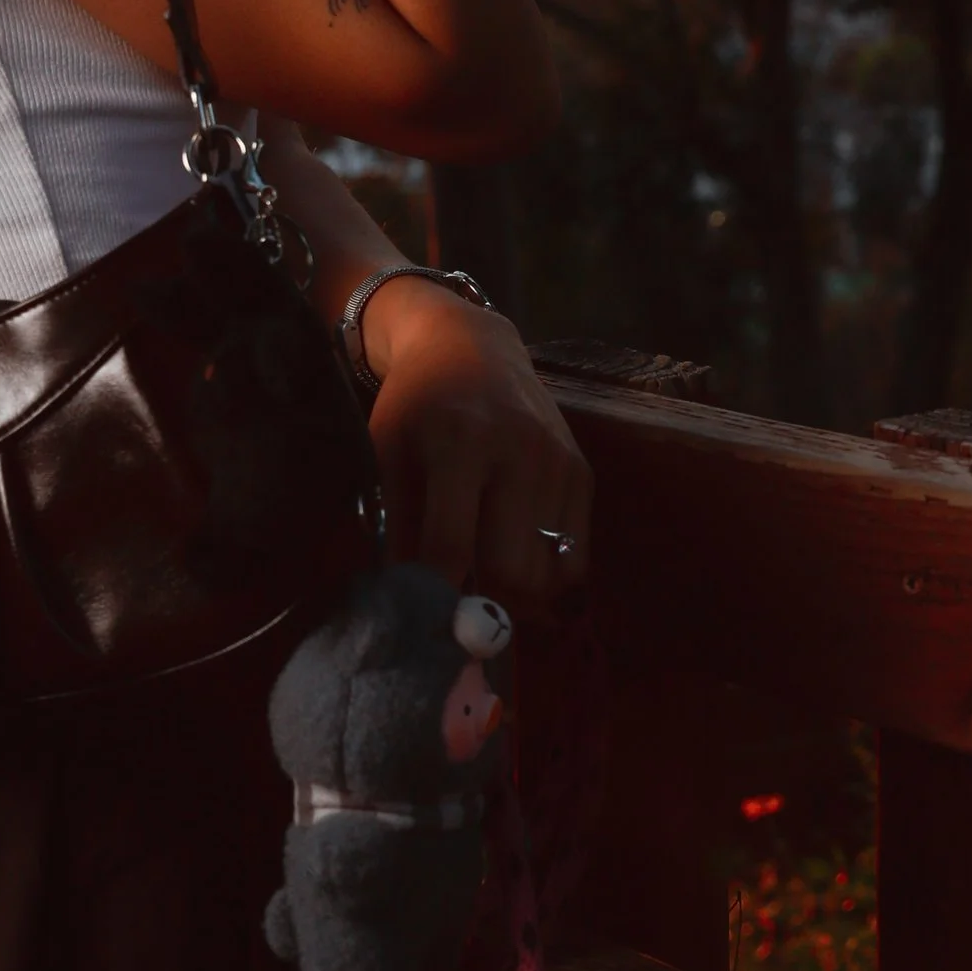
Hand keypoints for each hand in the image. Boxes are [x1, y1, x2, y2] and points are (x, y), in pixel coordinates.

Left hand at [361, 283, 590, 614]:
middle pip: (510, 570)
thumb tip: (403, 606)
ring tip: (484, 584)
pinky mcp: (583, 472)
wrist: (471, 346)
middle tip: (455, 606)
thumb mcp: (388, 454)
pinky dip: (547, 578)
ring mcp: (558, 462)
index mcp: (457, 442)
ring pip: (547, 574)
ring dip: (514, 596)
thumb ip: (397, 527)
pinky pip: (575, 558)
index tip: (421, 624)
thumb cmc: (415, 406)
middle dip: (481, 602)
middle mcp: (518, 450)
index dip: (435, 596)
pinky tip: (515, 562)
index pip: (451, 544)